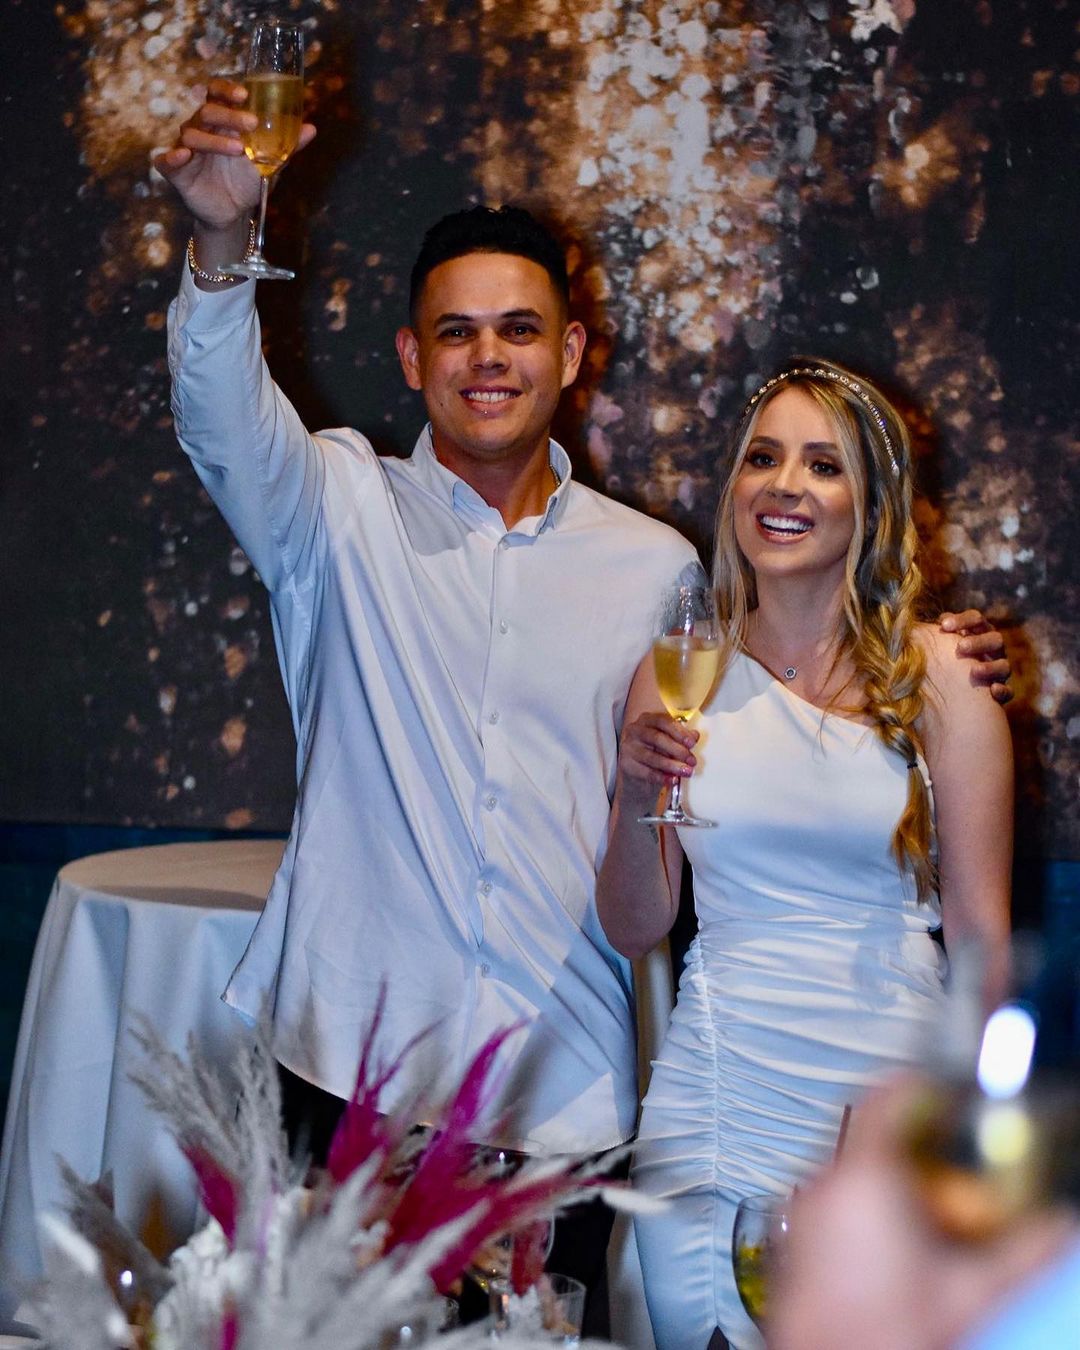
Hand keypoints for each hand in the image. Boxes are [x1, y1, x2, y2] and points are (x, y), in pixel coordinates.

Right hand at [153, 79, 316, 231]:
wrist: (233, 213)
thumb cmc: (246, 180)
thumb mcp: (268, 163)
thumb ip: (287, 147)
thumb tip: (311, 129)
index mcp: (221, 121)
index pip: (216, 93)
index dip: (226, 89)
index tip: (244, 95)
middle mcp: (201, 129)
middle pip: (207, 111)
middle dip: (229, 115)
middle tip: (251, 123)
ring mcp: (187, 149)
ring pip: (192, 133)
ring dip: (214, 139)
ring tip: (238, 149)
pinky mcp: (176, 171)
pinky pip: (166, 160)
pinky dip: (171, 156)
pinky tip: (182, 156)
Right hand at [616, 711, 697, 808]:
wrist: (639, 770)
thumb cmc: (656, 749)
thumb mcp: (669, 740)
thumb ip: (681, 737)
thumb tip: (694, 736)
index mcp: (647, 719)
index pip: (663, 721)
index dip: (679, 732)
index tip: (692, 743)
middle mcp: (635, 730)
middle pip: (657, 738)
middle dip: (677, 750)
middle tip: (692, 761)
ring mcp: (628, 747)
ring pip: (651, 757)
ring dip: (671, 765)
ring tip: (686, 772)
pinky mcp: (626, 764)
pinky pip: (645, 772)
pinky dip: (660, 777)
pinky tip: (672, 780)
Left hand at [770, 1076, 1076, 1349]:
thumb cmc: (883, 1336)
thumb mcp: (972, 1290)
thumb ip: (1023, 1252)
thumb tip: (1056, 1228)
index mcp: (864, 1179)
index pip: (888, 1097)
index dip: (922, 1087)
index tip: (946, 1093)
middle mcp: (824, 1184)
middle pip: (872, 1134)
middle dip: (917, 1146)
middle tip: (952, 1165)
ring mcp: (803, 1212)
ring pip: (850, 1167)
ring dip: (890, 1177)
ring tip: (928, 1212)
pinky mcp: (794, 1239)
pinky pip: (831, 1198)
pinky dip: (864, 1204)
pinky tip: (895, 1243)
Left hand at [939, 610, 1011, 704]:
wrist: (955, 691)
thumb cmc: (946, 659)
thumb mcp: (942, 644)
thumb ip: (941, 633)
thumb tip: (934, 623)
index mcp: (979, 633)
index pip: (976, 619)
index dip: (962, 620)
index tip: (943, 625)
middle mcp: (993, 649)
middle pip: (995, 639)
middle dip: (979, 642)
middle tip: (960, 647)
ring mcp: (999, 670)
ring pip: (1004, 665)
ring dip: (990, 667)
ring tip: (974, 671)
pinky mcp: (1002, 691)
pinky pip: (1008, 691)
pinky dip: (1002, 690)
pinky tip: (993, 690)